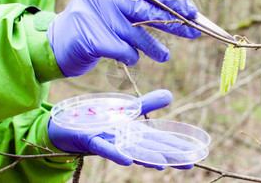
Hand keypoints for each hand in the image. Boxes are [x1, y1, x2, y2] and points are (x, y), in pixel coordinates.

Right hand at [47, 0, 200, 76]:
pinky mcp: (90, 37)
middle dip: (173, 23)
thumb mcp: (115, 10)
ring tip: (163, 55)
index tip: (193, 11)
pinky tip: (128, 57)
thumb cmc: (94, 26)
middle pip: (146, 9)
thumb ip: (141, 8)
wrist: (56, 45)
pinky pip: (124, 51)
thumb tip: (182, 15)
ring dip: (153, 47)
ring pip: (137, 33)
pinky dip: (131, 57)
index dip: (172, 0)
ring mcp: (93, 14)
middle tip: (193, 32)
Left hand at [47, 89, 193, 169]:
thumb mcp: (126, 110)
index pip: (160, 141)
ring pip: (130, 151)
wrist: (66, 126)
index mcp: (134, 134)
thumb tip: (170, 95)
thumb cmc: (97, 121)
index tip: (195, 156)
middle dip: (168, 156)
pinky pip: (105, 148)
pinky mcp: (92, 140)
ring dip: (145, 158)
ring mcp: (110, 142)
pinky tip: (127, 160)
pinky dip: (116, 153)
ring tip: (163, 164)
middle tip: (187, 164)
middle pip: (150, 148)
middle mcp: (125, 141)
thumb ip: (147, 104)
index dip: (177, 148)